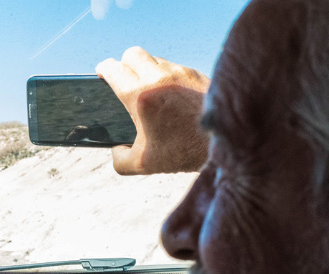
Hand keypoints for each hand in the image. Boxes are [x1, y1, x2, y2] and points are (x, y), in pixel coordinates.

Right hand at [97, 46, 210, 174]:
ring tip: (149, 88)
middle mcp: (158, 78)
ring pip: (154, 59)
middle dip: (123, 64)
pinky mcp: (196, 73)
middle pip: (131, 54)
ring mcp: (179, 72)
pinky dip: (167, 75)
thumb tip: (116, 150)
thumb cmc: (184, 152)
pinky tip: (171, 93)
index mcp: (140, 96)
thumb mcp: (143, 164)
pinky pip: (174, 66)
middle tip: (124, 79)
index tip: (103, 75)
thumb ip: (120, 159)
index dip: (103, 69)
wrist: (226, 141)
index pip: (112, 68)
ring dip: (147, 69)